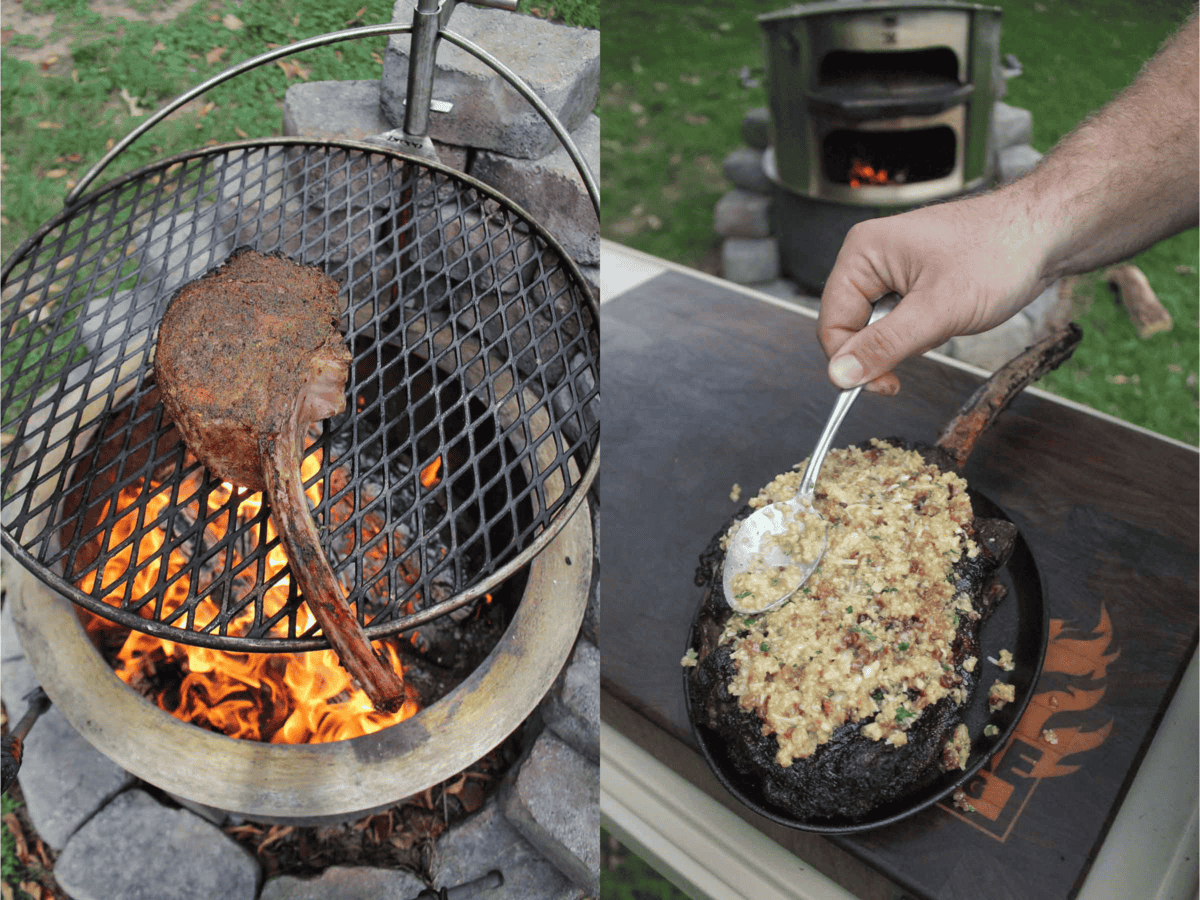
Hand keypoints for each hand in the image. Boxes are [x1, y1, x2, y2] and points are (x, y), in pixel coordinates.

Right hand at [817, 189, 1051, 393]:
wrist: (1049, 231)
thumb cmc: (1000, 253)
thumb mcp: (938, 311)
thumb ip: (884, 346)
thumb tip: (839, 376)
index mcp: (862, 252)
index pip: (831, 323)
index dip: (852, 361)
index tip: (884, 385)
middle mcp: (871, 256)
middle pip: (852, 325)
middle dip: (886, 346)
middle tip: (923, 350)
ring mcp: (893, 266)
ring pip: (878, 325)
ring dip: (908, 338)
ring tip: (945, 322)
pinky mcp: (915, 277)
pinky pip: (901, 317)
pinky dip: (923, 329)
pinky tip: (950, 317)